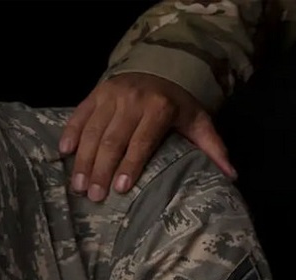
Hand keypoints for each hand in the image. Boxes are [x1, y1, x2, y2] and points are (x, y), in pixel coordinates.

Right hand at [60, 72, 235, 200]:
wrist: (161, 66)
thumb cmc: (178, 103)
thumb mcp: (199, 121)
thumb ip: (212, 148)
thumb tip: (231, 177)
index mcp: (159, 108)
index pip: (142, 141)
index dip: (130, 165)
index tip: (120, 189)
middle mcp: (133, 100)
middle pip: (112, 140)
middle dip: (102, 170)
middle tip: (94, 196)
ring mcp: (111, 95)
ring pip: (93, 131)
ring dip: (84, 160)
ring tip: (78, 185)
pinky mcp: (96, 93)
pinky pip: (80, 115)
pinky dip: (71, 134)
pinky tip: (64, 153)